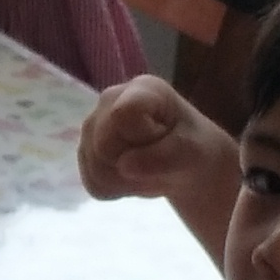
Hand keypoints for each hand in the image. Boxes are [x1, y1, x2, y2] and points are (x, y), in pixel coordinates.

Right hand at [78, 76, 225, 203]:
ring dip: (126, 181)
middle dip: (131, 164)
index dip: (139, 137)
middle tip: (157, 161)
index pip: (121, 115)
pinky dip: (116, 189)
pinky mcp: (85, 152)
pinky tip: (133, 176)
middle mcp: (109, 101)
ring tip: (148, 170)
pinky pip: (93, 183)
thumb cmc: (194, 148)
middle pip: (103, 146)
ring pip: (95, 168)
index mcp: (141, 89)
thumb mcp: (193, 152)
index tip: (161, 138)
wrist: (184, 164)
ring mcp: (92, 127)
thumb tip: (125, 166)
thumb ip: (164, 156)